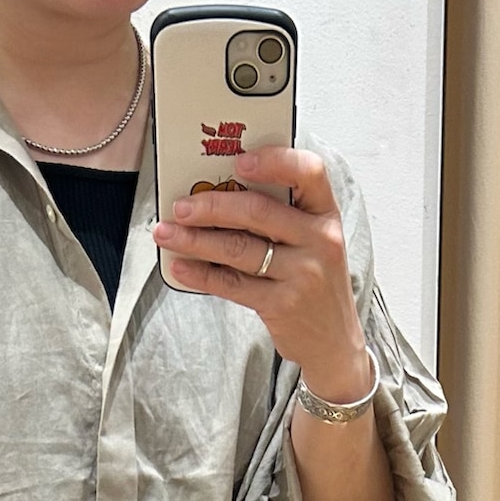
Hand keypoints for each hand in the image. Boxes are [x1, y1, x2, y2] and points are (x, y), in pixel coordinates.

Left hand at [152, 146, 371, 403]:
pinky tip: (180, 267)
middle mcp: (320, 240)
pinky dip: (201, 274)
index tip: (238, 161)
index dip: (273, 160)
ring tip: (166, 233)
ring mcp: (303, 274)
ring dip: (195, 240)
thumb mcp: (314, 242)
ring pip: (238, 248)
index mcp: (327, 214)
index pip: (309, 172)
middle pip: (257, 212)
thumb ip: (282, 216)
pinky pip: (232, 284)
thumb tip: (219, 193)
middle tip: (180, 206)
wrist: (333, 340)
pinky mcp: (282, 305)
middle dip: (211, 206)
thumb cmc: (314, 281)